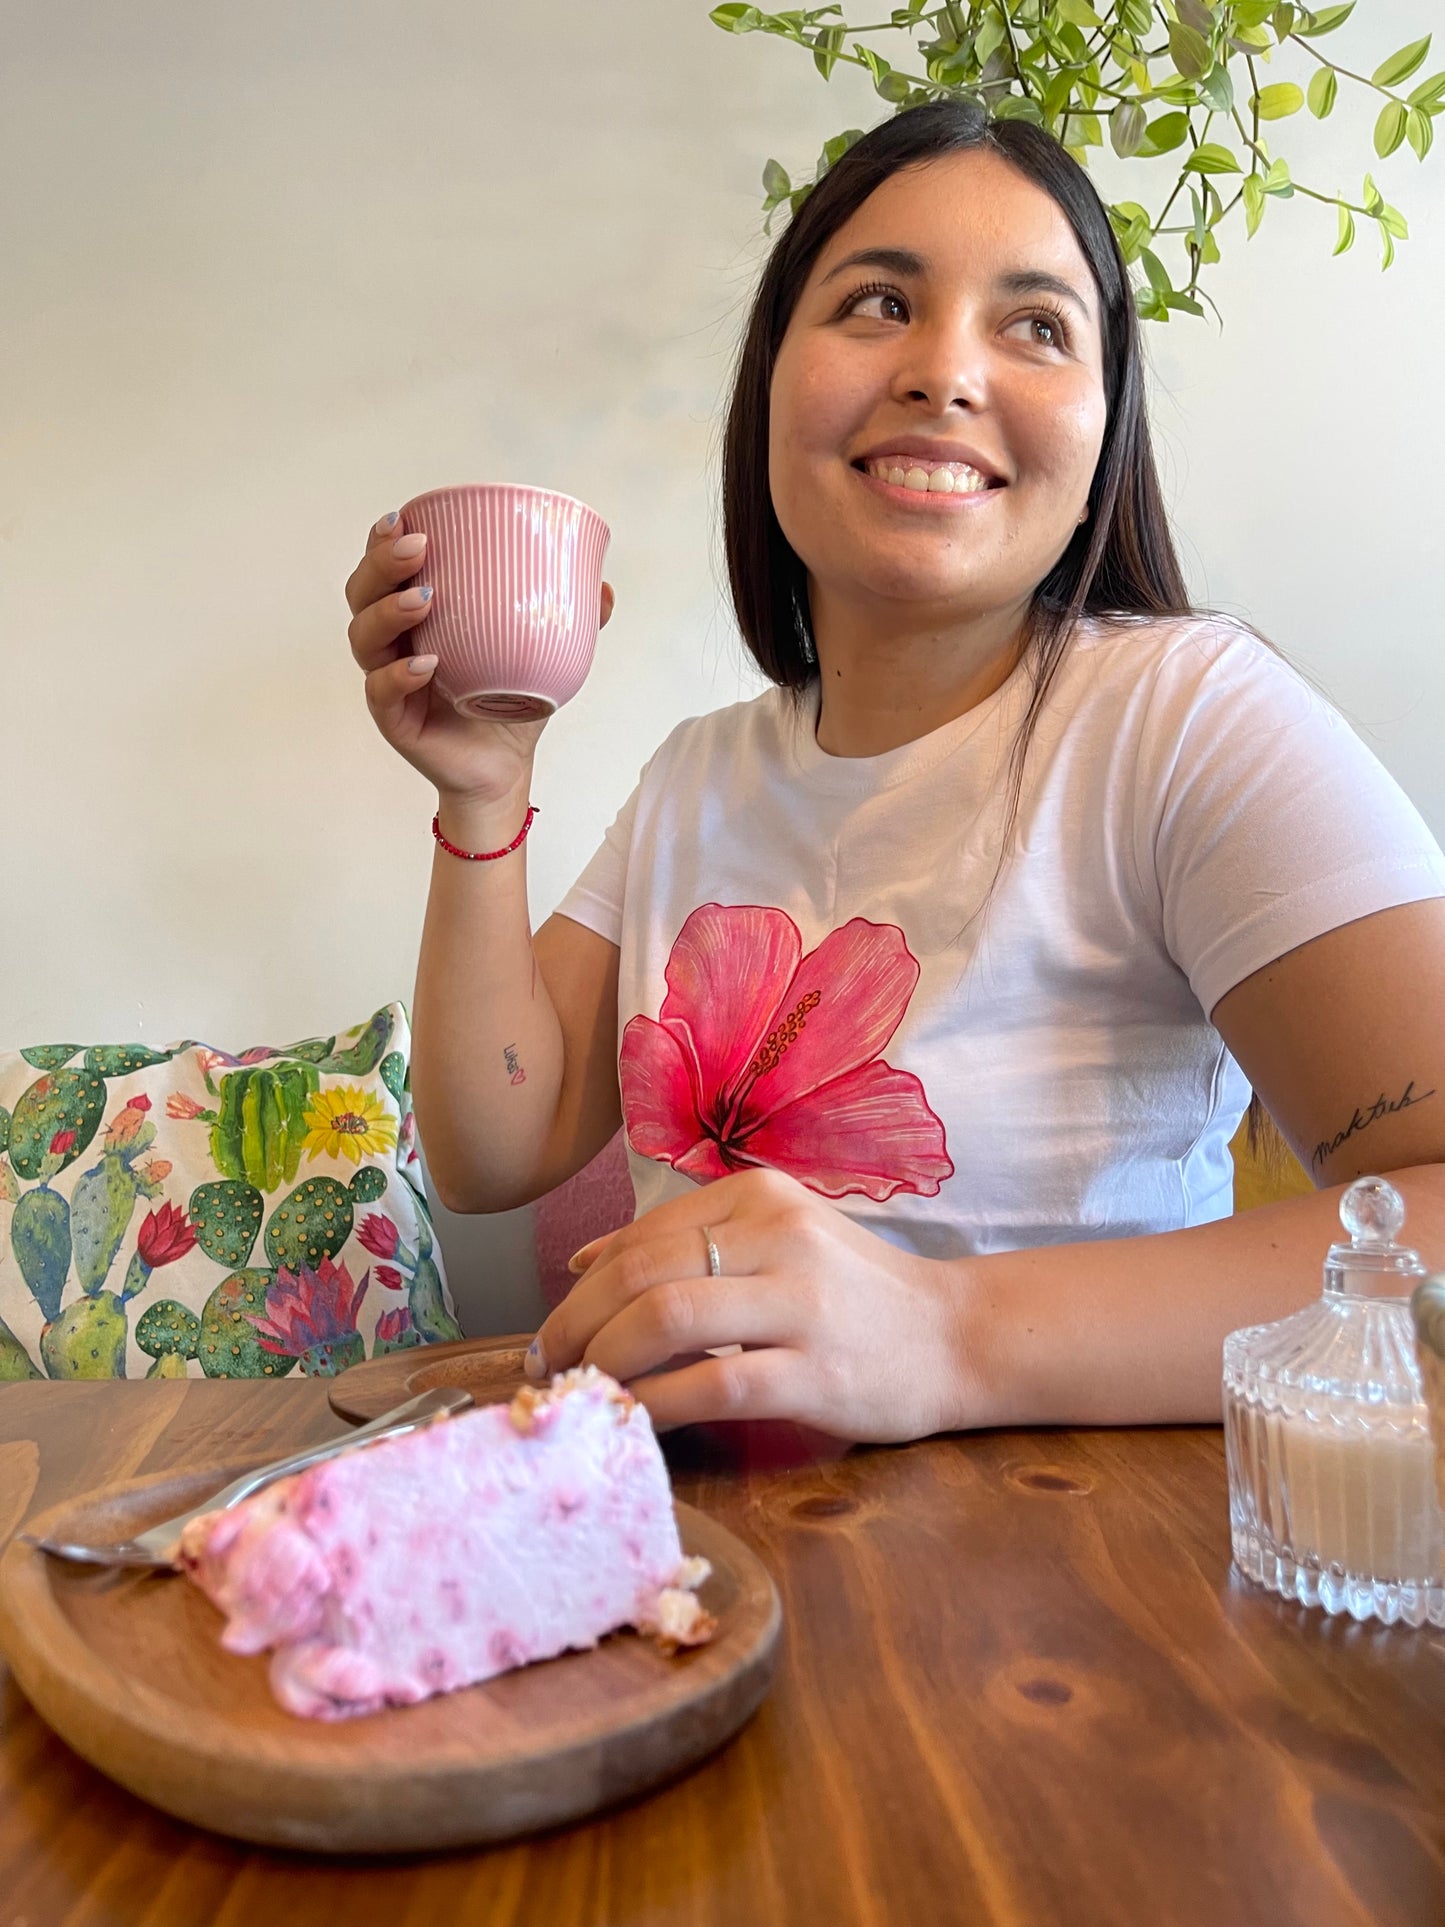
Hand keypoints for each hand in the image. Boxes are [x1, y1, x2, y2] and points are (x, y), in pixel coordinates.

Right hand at [345, 510, 614, 807]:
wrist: (504, 768)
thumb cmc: (510, 702)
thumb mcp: (539, 654)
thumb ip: (568, 619)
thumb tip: (603, 587)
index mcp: (417, 615)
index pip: (385, 568)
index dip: (382, 540)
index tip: (404, 518)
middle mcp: (394, 642)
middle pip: (363, 593)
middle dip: (381, 563)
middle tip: (415, 547)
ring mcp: (388, 679)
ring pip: (364, 637)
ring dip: (388, 612)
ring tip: (424, 600)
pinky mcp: (394, 719)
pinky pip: (381, 692)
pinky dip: (398, 675)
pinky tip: (424, 664)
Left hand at [530, 1168, 965, 1441]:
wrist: (956, 1338)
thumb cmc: (855, 1295)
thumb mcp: (777, 1241)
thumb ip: (689, 1244)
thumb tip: (586, 1261)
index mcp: (761, 1197)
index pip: (642, 1238)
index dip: (581, 1289)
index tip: (554, 1333)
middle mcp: (779, 1234)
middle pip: (641, 1273)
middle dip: (576, 1325)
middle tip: (548, 1369)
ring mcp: (800, 1301)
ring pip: (666, 1318)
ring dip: (605, 1361)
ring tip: (583, 1394)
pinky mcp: (817, 1371)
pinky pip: (711, 1385)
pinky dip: (656, 1405)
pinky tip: (635, 1423)